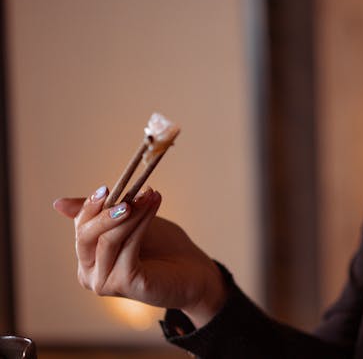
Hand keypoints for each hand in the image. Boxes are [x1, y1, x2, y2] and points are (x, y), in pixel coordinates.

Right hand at [53, 186, 227, 326]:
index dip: (91, 206)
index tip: (107, 186)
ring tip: (150, 195)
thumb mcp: (133, 222)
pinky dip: (141, 223)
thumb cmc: (163, 247)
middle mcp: (89, 274)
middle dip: (105, 212)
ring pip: (109, 240)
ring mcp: (104, 282)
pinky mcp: (124, 284)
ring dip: (131, 214)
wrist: (195, 273)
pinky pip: (128, 247)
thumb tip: (58, 203)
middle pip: (85, 237)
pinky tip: (154, 205)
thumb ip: (104, 212)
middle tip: (127, 195)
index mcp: (88, 257)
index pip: (80, 227)